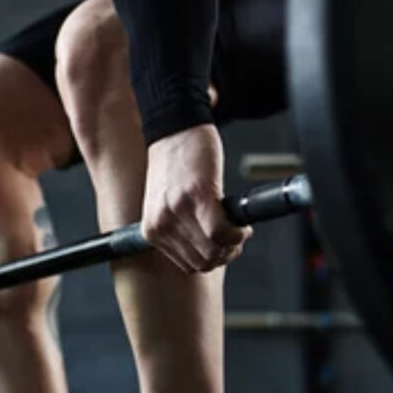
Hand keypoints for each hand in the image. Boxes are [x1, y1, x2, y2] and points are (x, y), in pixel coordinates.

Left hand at [141, 124, 251, 272]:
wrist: (175, 128)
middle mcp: (162, 224)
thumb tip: (210, 250)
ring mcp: (178, 212)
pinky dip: (237, 233)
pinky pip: (222, 233)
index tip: (224, 246)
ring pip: (214, 251)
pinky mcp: (198, 196)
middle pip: (203, 263)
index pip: (188, 265)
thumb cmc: (176, 162)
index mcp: (151, 230)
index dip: (212, 258)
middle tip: (236, 236)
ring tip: (239, 228)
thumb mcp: (167, 204)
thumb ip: (180, 228)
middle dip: (226, 253)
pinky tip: (241, 224)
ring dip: (234, 243)